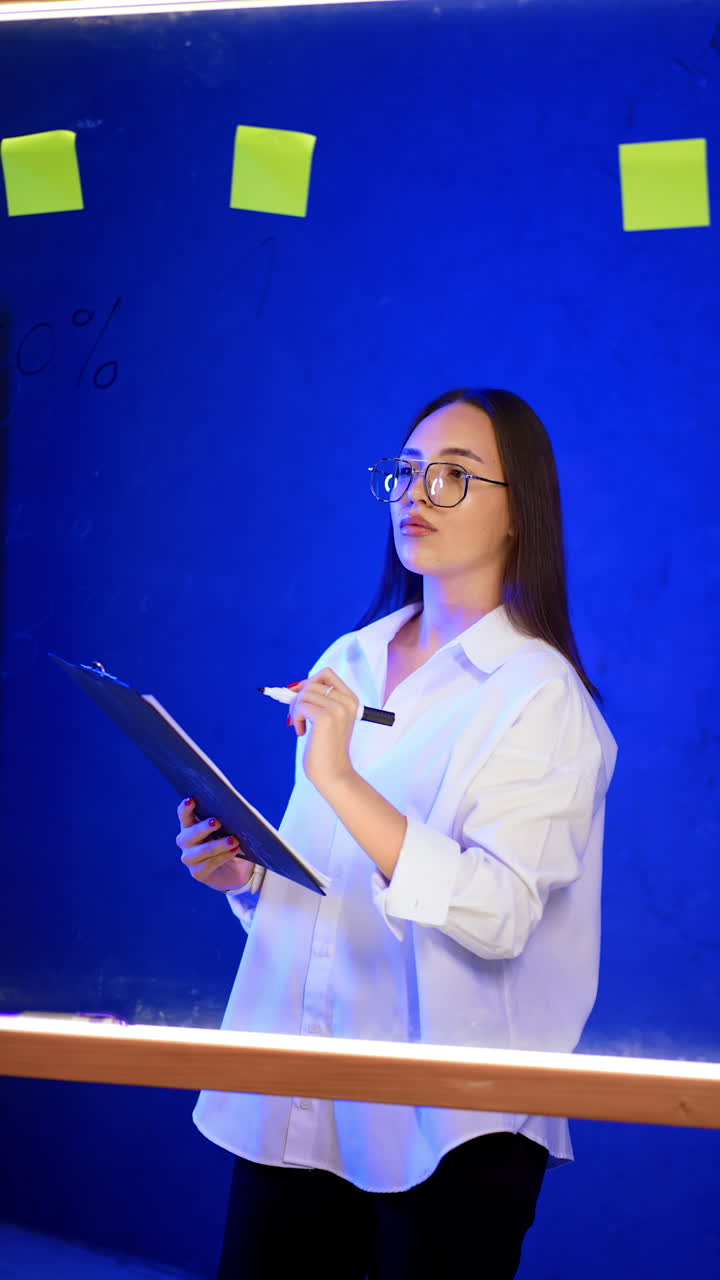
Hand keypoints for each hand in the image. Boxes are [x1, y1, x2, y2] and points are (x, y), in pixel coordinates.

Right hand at [176, 797, 254, 891]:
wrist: (238, 868)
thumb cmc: (232, 839)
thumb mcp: (233, 826)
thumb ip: (231, 815)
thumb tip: (238, 807)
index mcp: (191, 825)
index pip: (184, 815)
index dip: (186, 808)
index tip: (192, 800)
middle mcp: (186, 841)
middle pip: (189, 834)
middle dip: (203, 827)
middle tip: (216, 821)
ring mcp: (190, 858)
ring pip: (202, 850)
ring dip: (218, 844)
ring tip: (233, 840)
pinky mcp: (197, 872)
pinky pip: (209, 864)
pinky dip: (223, 856)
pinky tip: (234, 851)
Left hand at [289, 668, 358, 793]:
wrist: (333, 773)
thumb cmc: (326, 748)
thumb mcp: (327, 718)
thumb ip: (318, 701)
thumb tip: (293, 686)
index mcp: (351, 700)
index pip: (327, 674)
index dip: (308, 682)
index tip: (298, 696)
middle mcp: (347, 701)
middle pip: (312, 682)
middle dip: (298, 697)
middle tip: (296, 716)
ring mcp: (338, 708)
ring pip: (304, 693)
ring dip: (296, 709)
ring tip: (300, 726)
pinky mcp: (326, 717)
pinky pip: (301, 706)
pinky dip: (296, 719)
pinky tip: (302, 732)